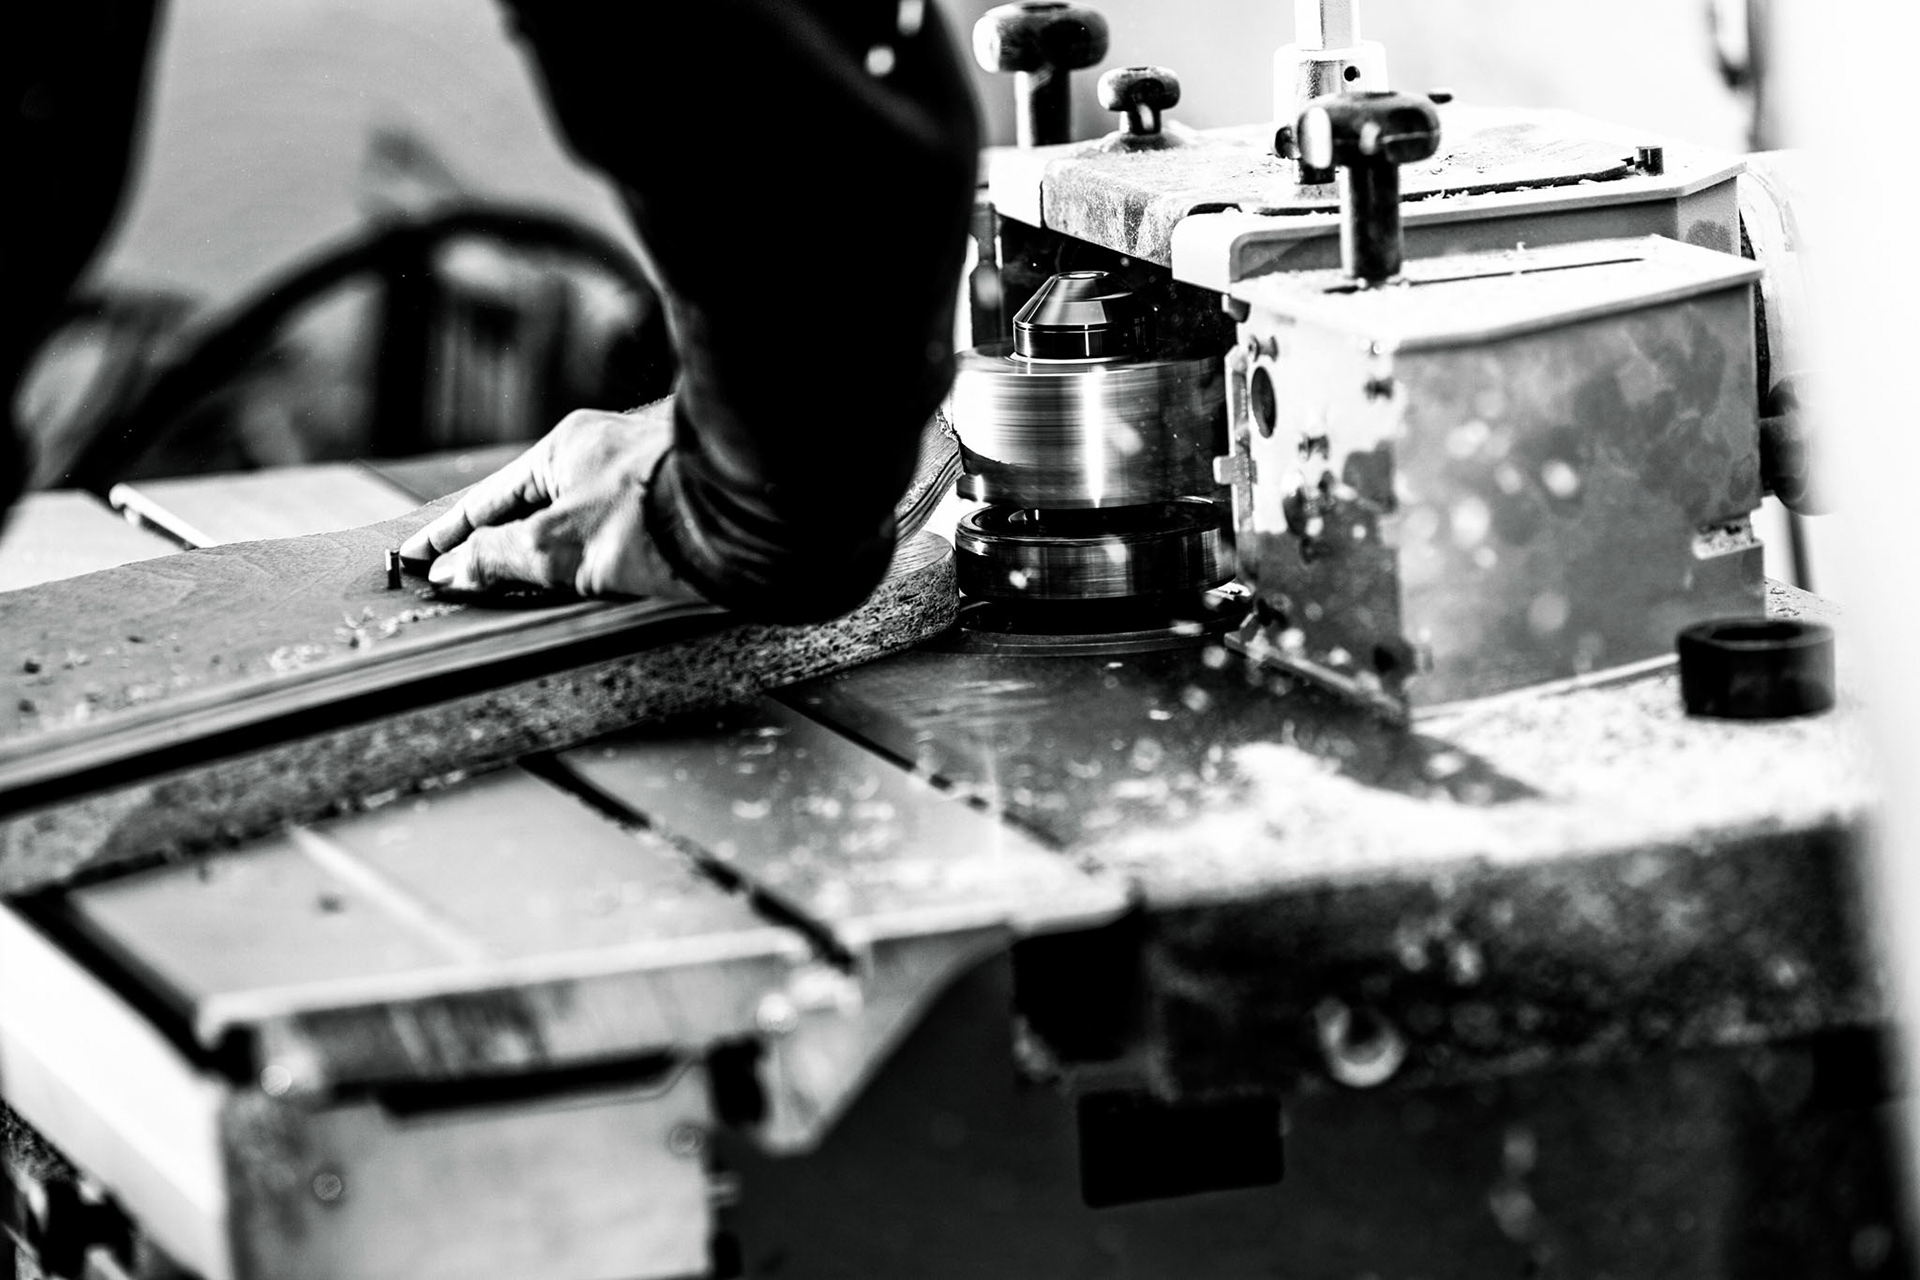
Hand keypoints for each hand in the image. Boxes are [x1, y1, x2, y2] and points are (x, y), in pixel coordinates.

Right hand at [399, 403, 701, 601]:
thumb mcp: (556, 544)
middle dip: (494, 548)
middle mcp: (603, 461)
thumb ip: (498, 556)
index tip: (416, 559)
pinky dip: (583, 571)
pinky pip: (611, 547)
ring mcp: (640, 488)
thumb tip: (452, 569)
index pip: (490, 499)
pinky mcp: (672, 520)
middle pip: (532, 512)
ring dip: (541, 565)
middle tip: (456, 583)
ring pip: (573, 531)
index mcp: (566, 450)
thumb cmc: (652, 517)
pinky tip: (578, 594)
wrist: (748, 521)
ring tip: (505, 598)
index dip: (449, 534)